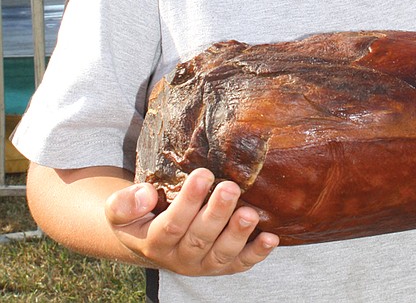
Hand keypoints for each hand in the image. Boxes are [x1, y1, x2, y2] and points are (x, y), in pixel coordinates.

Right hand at [104, 168, 277, 275]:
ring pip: (222, 253)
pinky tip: (271, 238)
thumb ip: (125, 203)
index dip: (187, 202)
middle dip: (217, 213)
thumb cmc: (140, 216)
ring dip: (238, 234)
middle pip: (199, 238)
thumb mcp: (120, 210)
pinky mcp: (224, 265)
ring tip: (250, 213)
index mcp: (154, 242)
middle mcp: (180, 257)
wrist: (150, 239)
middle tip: (230, 188)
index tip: (203, 174)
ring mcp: (204, 263)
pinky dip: (257, 253)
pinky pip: (240, 263)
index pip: (171, 225)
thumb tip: (145, 193)